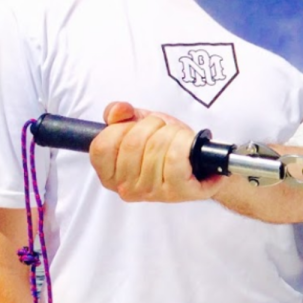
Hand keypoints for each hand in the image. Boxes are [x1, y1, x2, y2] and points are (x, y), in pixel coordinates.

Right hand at [89, 101, 224, 202]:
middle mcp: (127, 188)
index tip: (136, 127)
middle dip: (152, 125)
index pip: (102, 146)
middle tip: (163, 129)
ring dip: (172, 132)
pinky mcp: (178, 191)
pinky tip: (188, 145)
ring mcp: (152, 192)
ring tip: (177, 138)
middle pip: (132, 142)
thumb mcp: (138, 123)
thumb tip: (119, 110)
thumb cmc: (167, 145)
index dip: (121, 128)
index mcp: (109, 174)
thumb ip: (119, 113)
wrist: (200, 162)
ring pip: (157, 146)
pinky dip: (184, 142)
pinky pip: (176, 158)